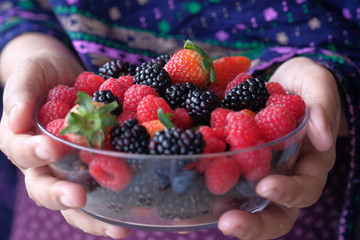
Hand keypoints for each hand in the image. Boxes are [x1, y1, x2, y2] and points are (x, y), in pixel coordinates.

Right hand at [0, 50, 129, 238]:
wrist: (64, 76)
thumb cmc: (41, 74)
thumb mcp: (28, 75)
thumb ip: (19, 94)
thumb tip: (14, 119)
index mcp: (21, 140)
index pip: (21, 152)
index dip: (33, 152)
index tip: (51, 147)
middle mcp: (43, 162)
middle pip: (45, 188)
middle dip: (60, 195)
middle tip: (79, 198)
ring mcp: (68, 168)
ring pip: (74, 201)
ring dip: (93, 217)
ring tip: (118, 229)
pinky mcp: (92, 166)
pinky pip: (101, 188)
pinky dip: (113, 202)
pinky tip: (133, 215)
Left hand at [218, 57, 341, 238]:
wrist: (280, 82)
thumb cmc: (303, 84)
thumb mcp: (316, 85)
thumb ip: (322, 106)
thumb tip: (323, 139)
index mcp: (310, 161)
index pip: (306, 187)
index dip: (289, 192)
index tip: (266, 186)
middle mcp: (285, 175)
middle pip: (277, 213)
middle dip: (255, 223)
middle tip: (229, 223)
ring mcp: (260, 173)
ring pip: (249, 205)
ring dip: (229, 215)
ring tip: (205, 218)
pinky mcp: (237, 165)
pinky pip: (225, 182)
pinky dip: (208, 190)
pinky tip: (188, 191)